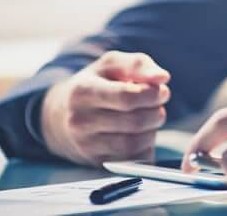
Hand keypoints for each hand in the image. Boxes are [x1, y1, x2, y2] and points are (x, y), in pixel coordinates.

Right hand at [40, 51, 170, 165]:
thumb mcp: (113, 64)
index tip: (161, 90)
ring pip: (134, 145)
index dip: (152, 95)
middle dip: (156, 112)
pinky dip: (146, 147)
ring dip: (152, 130)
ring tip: (150, 117)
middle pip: (134, 122)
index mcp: (83, 91)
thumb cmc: (97, 82)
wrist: (64, 114)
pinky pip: (132, 160)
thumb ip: (139, 65)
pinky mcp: (96, 163)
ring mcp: (86, 146)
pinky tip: (141, 133)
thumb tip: (163, 78)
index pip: (126, 97)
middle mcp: (80, 121)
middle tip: (158, 104)